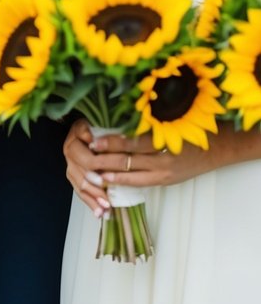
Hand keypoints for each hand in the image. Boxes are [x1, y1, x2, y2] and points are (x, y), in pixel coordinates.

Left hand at [89, 123, 259, 189]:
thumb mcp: (170, 120)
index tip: (94, 139)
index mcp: (163, 138)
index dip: (112, 142)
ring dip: (109, 174)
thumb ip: (146, 123)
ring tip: (90, 172)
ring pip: (131, 174)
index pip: (133, 142)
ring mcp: (164, 172)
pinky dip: (123, 181)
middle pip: (128, 160)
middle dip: (105, 160)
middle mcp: (163, 158)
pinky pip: (140, 183)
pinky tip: (108, 180)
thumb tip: (116, 120)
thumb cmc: (191, 128)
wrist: (217, 148)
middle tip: (86, 156)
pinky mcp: (165, 180)